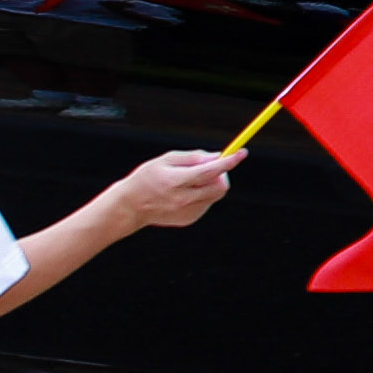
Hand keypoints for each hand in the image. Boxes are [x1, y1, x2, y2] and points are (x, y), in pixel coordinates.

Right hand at [113, 148, 240, 233]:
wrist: (130, 207)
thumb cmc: (147, 178)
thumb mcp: (165, 160)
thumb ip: (192, 158)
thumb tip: (216, 156)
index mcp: (176, 181)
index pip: (210, 171)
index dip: (229, 162)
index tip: (242, 153)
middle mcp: (184, 199)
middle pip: (220, 187)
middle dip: (222, 174)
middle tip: (210, 168)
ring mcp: (187, 212)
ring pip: (215, 195)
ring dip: (210, 185)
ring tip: (189, 182)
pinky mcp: (189, 219)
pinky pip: (206, 204)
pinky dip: (202, 195)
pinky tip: (183, 194)